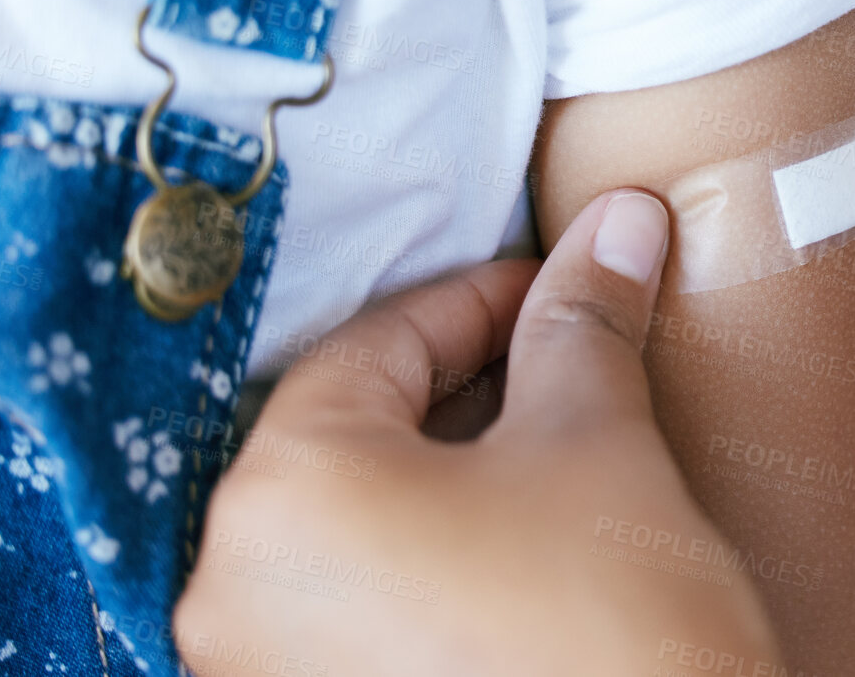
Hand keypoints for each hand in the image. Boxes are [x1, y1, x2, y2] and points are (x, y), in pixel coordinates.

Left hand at [175, 190, 779, 675]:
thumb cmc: (612, 622)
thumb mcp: (599, 444)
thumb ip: (584, 321)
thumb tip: (618, 222)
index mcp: (284, 494)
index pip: (376, 344)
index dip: (483, 298)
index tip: (561, 282)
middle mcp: (235, 590)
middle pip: (351, 433)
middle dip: (465, 384)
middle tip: (565, 357)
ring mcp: (265, 671)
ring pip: (354, 522)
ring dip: (447, 471)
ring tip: (551, 447)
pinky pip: (355, 603)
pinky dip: (426, 555)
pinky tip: (516, 547)